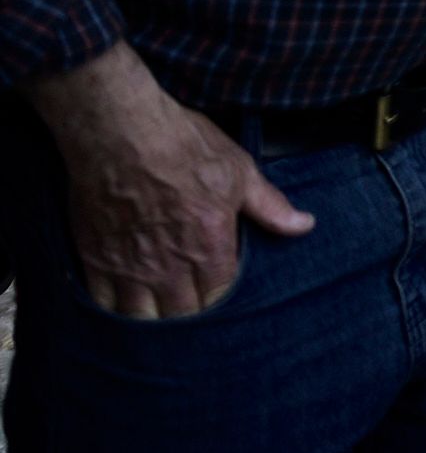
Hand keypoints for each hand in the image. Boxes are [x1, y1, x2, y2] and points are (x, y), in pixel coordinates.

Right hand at [23, 43, 314, 316]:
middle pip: (181, 316)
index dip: (220, 299)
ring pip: (142, 319)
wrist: (122, 133)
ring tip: (160, 311)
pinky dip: (114, 310)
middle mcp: (169, 265)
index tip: (218, 292)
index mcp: (209, 245)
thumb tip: (303, 226)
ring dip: (152, 319)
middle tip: (191, 304)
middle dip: (190, 315)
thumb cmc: (184, 146)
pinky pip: (103, 305)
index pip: (219, 297)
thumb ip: (270, 206)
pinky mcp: (96, 260)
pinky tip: (123, 304)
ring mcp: (130, 267)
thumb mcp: (239, 170)